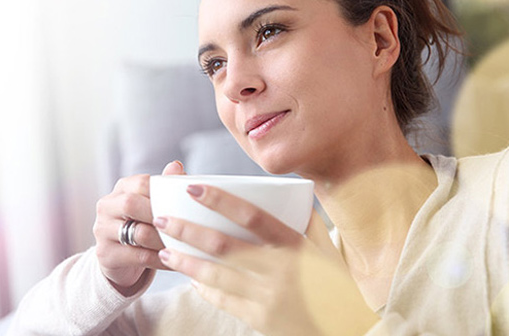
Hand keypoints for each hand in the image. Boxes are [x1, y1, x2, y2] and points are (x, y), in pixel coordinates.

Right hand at [93, 161, 185, 294]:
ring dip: (165, 240)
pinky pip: (139, 257)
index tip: (186, 203)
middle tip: (186, 225)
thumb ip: (165, 186)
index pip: (142, 183)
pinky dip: (162, 259)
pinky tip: (177, 260)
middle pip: (133, 204)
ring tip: (186, 244)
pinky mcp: (105, 254)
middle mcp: (107, 206)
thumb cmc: (144, 224)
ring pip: (138, 233)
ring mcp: (102, 230)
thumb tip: (177, 166)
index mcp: (122, 188)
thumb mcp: (153, 204)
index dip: (164, 192)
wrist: (121, 259)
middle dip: (162, 215)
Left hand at [153, 185, 378, 335]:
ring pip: (216, 275)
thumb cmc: (336, 285)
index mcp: (295, 245)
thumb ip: (307, 222)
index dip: (219, 200)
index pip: (251, 215)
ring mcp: (267, 297)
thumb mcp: (327, 250)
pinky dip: (204, 287)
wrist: (345, 331)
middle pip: (223, 245)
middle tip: (162, 219)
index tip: (192, 187)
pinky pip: (223, 299)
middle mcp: (279, 269)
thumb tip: (291, 193)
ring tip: (164, 251)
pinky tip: (190, 277)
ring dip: (186, 262)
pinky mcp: (259, 319)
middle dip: (188, 230)